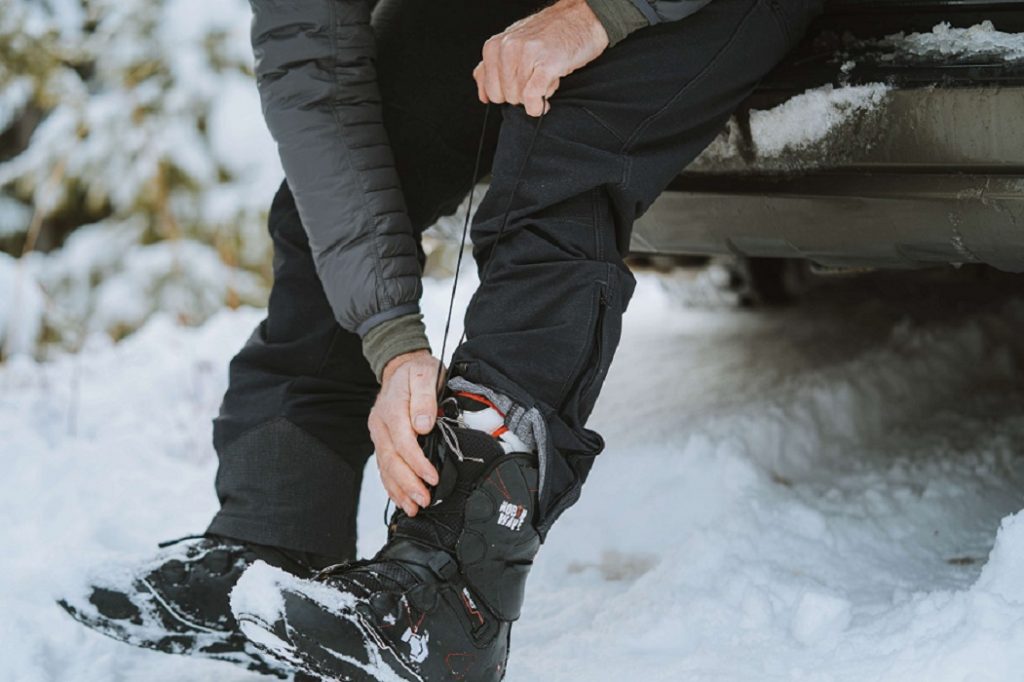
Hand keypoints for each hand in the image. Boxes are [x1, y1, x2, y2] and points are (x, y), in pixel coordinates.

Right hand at [369, 350, 442, 516]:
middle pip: (391, 459)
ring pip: (385, 467)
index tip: (433, 477)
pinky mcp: (382, 442)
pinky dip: (392, 486)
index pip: (402, 441)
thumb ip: (424, 398)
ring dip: (399, 490)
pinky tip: (402, 500)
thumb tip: (424, 424)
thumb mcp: (424, 374)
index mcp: (392, 407)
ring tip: (414, 507)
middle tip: (424, 500)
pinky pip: (383, 467)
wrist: (401, 368)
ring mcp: (379, 435)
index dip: (417, 462)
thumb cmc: (416, 372)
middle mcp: (381, 424)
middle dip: (408, 483)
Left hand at [473, 0, 608, 116]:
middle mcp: (506, 49)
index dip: (508, 94)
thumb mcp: (513, 44)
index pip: (489, 90)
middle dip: (522, 95)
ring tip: (547, 75)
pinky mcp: (545, 64)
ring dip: (537, 94)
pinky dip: (538, 105)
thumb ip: (493, 67)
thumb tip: (483, 95)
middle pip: (504, 97)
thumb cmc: (550, 34)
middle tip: (536, 77)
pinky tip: (546, 96)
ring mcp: (525, 55)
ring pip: (520, 98)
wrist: (582, 17)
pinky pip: (533, 97)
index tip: (522, 85)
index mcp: (494, 47)